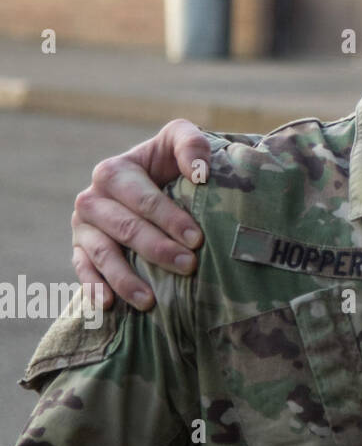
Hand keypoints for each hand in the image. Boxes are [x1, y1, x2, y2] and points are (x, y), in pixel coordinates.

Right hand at [70, 119, 209, 310]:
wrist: (151, 179)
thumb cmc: (169, 160)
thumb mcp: (180, 140)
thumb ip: (190, 144)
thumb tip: (199, 173)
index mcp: (114, 171)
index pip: (144, 200)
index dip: (170, 219)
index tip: (197, 239)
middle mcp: (92, 198)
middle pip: (126, 229)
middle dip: (158, 249)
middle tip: (188, 267)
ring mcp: (83, 226)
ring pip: (102, 254)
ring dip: (125, 278)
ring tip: (150, 300)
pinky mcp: (79, 249)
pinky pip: (82, 270)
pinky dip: (92, 288)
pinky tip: (108, 306)